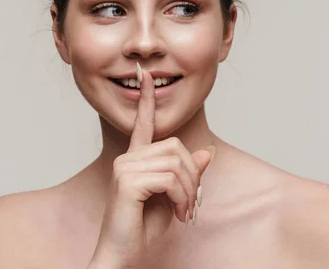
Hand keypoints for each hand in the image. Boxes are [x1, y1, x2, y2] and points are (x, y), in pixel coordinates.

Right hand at [88, 63, 213, 267]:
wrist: (121, 254)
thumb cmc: (142, 228)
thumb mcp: (174, 198)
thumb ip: (187, 174)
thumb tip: (206, 152)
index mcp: (135, 160)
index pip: (143, 125)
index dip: (147, 101)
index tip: (146, 77)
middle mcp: (127, 159)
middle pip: (176, 147)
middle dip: (192, 176)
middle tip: (191, 204)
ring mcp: (125, 168)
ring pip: (176, 163)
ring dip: (189, 191)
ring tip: (185, 211)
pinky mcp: (127, 181)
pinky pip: (170, 179)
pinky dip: (182, 198)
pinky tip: (178, 214)